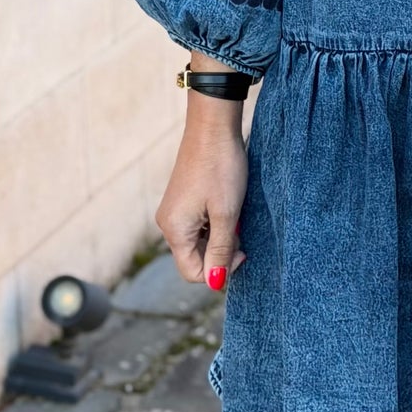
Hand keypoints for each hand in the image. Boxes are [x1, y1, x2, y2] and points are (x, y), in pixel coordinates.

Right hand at [155, 58, 249, 289]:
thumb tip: (215, 283)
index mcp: (175, 230)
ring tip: (236, 217)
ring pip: (198, 241)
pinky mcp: (183, 200)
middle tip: (242, 234)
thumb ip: (219, 250)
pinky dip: (215, 223)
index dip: (219, 270)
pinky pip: (198, 225)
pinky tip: (229, 208)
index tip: (242, 251)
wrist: (213, 128)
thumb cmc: (221, 169)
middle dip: (220, 253)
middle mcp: (168, 223)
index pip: (193, 272)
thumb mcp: (226, 214)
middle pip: (194, 258)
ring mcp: (174, 210)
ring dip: (220, 237)